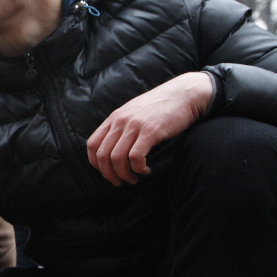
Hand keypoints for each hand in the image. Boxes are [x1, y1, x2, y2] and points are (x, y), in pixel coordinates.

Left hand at [87, 72, 213, 185]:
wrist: (184, 94)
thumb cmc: (160, 107)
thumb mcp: (133, 113)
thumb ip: (121, 127)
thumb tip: (113, 149)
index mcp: (114, 118)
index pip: (92, 145)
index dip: (95, 163)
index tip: (106, 172)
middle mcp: (120, 122)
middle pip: (103, 155)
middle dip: (109, 174)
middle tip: (119, 182)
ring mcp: (134, 126)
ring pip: (117, 159)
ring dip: (124, 174)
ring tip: (134, 178)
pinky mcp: (151, 131)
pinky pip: (135, 157)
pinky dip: (138, 168)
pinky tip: (146, 169)